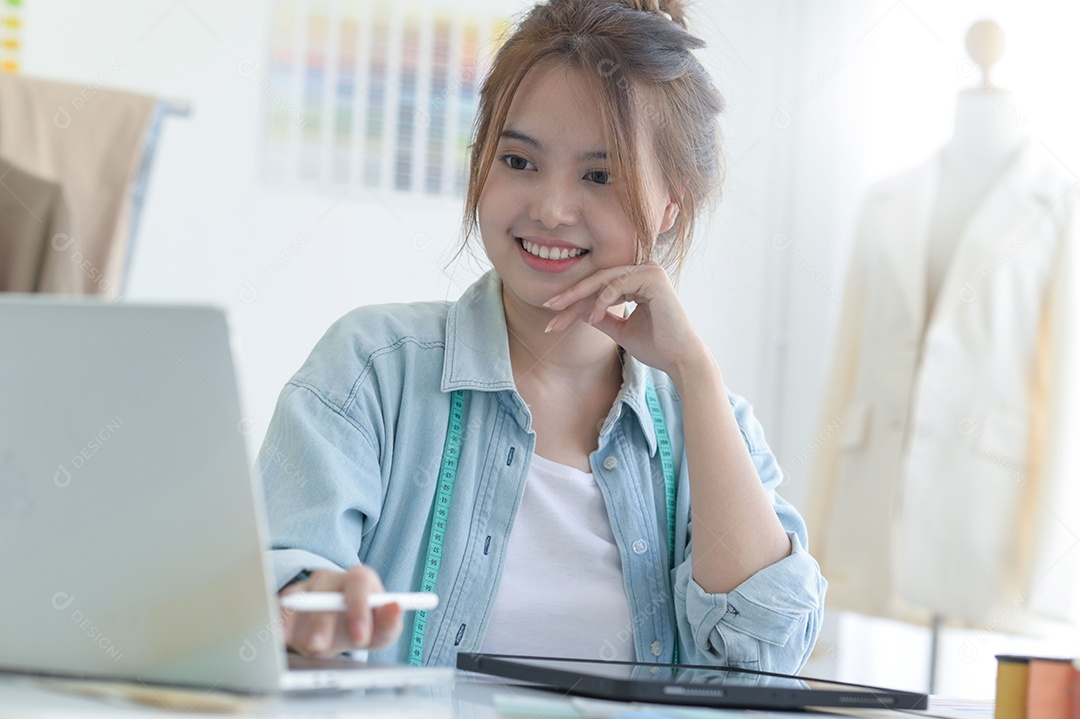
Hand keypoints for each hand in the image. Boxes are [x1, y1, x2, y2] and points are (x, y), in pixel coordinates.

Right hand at [279, 565, 403, 656]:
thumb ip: (390, 622)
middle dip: (322, 622)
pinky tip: (276, 636)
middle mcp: (331, 579)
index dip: (358, 608)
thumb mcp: (382, 629)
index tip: (359, 635)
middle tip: (320, 646)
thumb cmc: (363, 625)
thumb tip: (394, 607)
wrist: (338, 630)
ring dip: (296, 624)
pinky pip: (278, 610)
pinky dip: (277, 624)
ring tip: (298, 644)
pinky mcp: (285, 602)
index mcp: (359, 579)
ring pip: (298, 599)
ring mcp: (306, 588)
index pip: (359, 583)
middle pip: (324, 590)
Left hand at [544, 261, 709, 381]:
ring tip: (561, 317)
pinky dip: (602, 300)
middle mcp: (644, 271)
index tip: (554, 317)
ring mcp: (650, 271)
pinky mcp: (653, 277)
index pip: (600, 286)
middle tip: (548, 307)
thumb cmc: (656, 347)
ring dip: (580, 299)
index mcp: (639, 280)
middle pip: (598, 280)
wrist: (680, 360)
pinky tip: (592, 317)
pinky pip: (617, 284)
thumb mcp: (620, 330)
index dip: (575, 302)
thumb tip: (579, 312)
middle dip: (571, 295)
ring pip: (603, 279)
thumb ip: (602, 318)